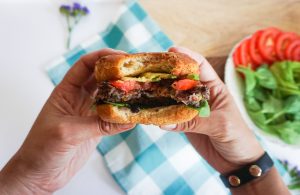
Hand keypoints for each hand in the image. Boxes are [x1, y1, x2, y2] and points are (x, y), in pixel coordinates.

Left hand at [0, 49, 134, 193]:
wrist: (39, 174)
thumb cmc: (41, 149)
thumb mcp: (67, 132)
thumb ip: (97, 124)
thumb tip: (127, 119)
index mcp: (66, 91)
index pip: (85, 65)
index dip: (103, 57)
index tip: (123, 57)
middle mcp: (79, 98)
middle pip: (101, 77)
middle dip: (119, 72)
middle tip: (138, 71)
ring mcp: (88, 112)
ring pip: (109, 96)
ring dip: (124, 92)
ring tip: (141, 89)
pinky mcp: (95, 128)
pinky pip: (113, 116)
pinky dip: (125, 114)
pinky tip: (136, 114)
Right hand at [161, 47, 264, 173]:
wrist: (237, 162)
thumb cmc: (237, 138)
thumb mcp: (220, 125)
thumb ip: (194, 122)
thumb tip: (164, 121)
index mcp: (214, 88)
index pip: (200, 66)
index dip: (186, 56)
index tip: (170, 50)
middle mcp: (201, 95)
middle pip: (181, 80)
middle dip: (166, 73)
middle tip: (149, 70)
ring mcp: (191, 109)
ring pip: (173, 97)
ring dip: (160, 94)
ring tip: (144, 89)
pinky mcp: (185, 123)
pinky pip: (170, 116)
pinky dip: (160, 114)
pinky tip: (149, 113)